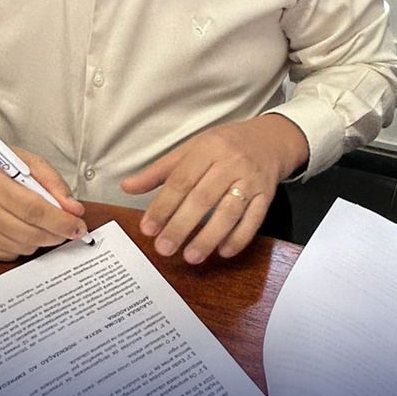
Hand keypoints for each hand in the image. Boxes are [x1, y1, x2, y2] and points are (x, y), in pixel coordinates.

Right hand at [0, 136, 86, 260]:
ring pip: (23, 246)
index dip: (60, 221)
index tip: (78, 226)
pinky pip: (11, 254)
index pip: (34, 209)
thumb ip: (54, 184)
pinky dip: (25, 245)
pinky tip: (24, 229)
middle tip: (70, 229)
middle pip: (30, 233)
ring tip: (44, 224)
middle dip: (57, 234)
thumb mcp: (28, 162)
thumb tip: (74, 209)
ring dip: (42, 239)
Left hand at [120, 116, 307, 264]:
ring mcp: (251, 179)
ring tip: (190, 256)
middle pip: (203, 198)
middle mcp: (231, 162)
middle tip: (164, 248)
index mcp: (207, 148)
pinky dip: (239, 238)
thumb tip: (127, 186)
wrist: (269, 139)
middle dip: (181, 225)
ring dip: (209, 236)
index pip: (181, 180)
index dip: (163, 206)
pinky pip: (254, 219)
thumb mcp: (191, 149)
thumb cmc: (224, 146)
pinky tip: (223, 251)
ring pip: (229, 211)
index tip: (148, 228)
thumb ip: (159, 171)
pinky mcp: (267, 195)